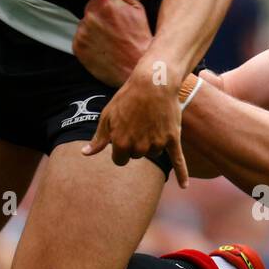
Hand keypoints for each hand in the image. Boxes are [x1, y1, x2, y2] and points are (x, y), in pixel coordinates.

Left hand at [72, 0, 152, 88]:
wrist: (135, 67)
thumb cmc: (139, 39)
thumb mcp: (137, 8)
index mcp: (104, 3)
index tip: (104, 3)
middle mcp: (90, 16)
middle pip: (88, 7)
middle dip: (98, 13)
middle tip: (113, 25)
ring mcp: (82, 32)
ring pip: (84, 23)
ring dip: (92, 27)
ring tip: (109, 38)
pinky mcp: (78, 47)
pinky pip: (80, 38)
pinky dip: (88, 41)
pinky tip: (102, 46)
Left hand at [83, 66, 189, 187]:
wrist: (153, 82)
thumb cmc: (127, 98)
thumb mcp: (107, 116)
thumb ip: (99, 138)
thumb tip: (85, 154)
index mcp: (121, 143)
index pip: (120, 160)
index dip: (120, 148)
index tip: (123, 134)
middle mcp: (139, 147)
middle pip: (137, 156)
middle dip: (136, 143)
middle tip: (138, 121)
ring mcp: (157, 143)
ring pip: (153, 153)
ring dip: (152, 142)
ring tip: (150, 120)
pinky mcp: (172, 138)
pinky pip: (178, 161)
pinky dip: (182, 174)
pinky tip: (184, 186)